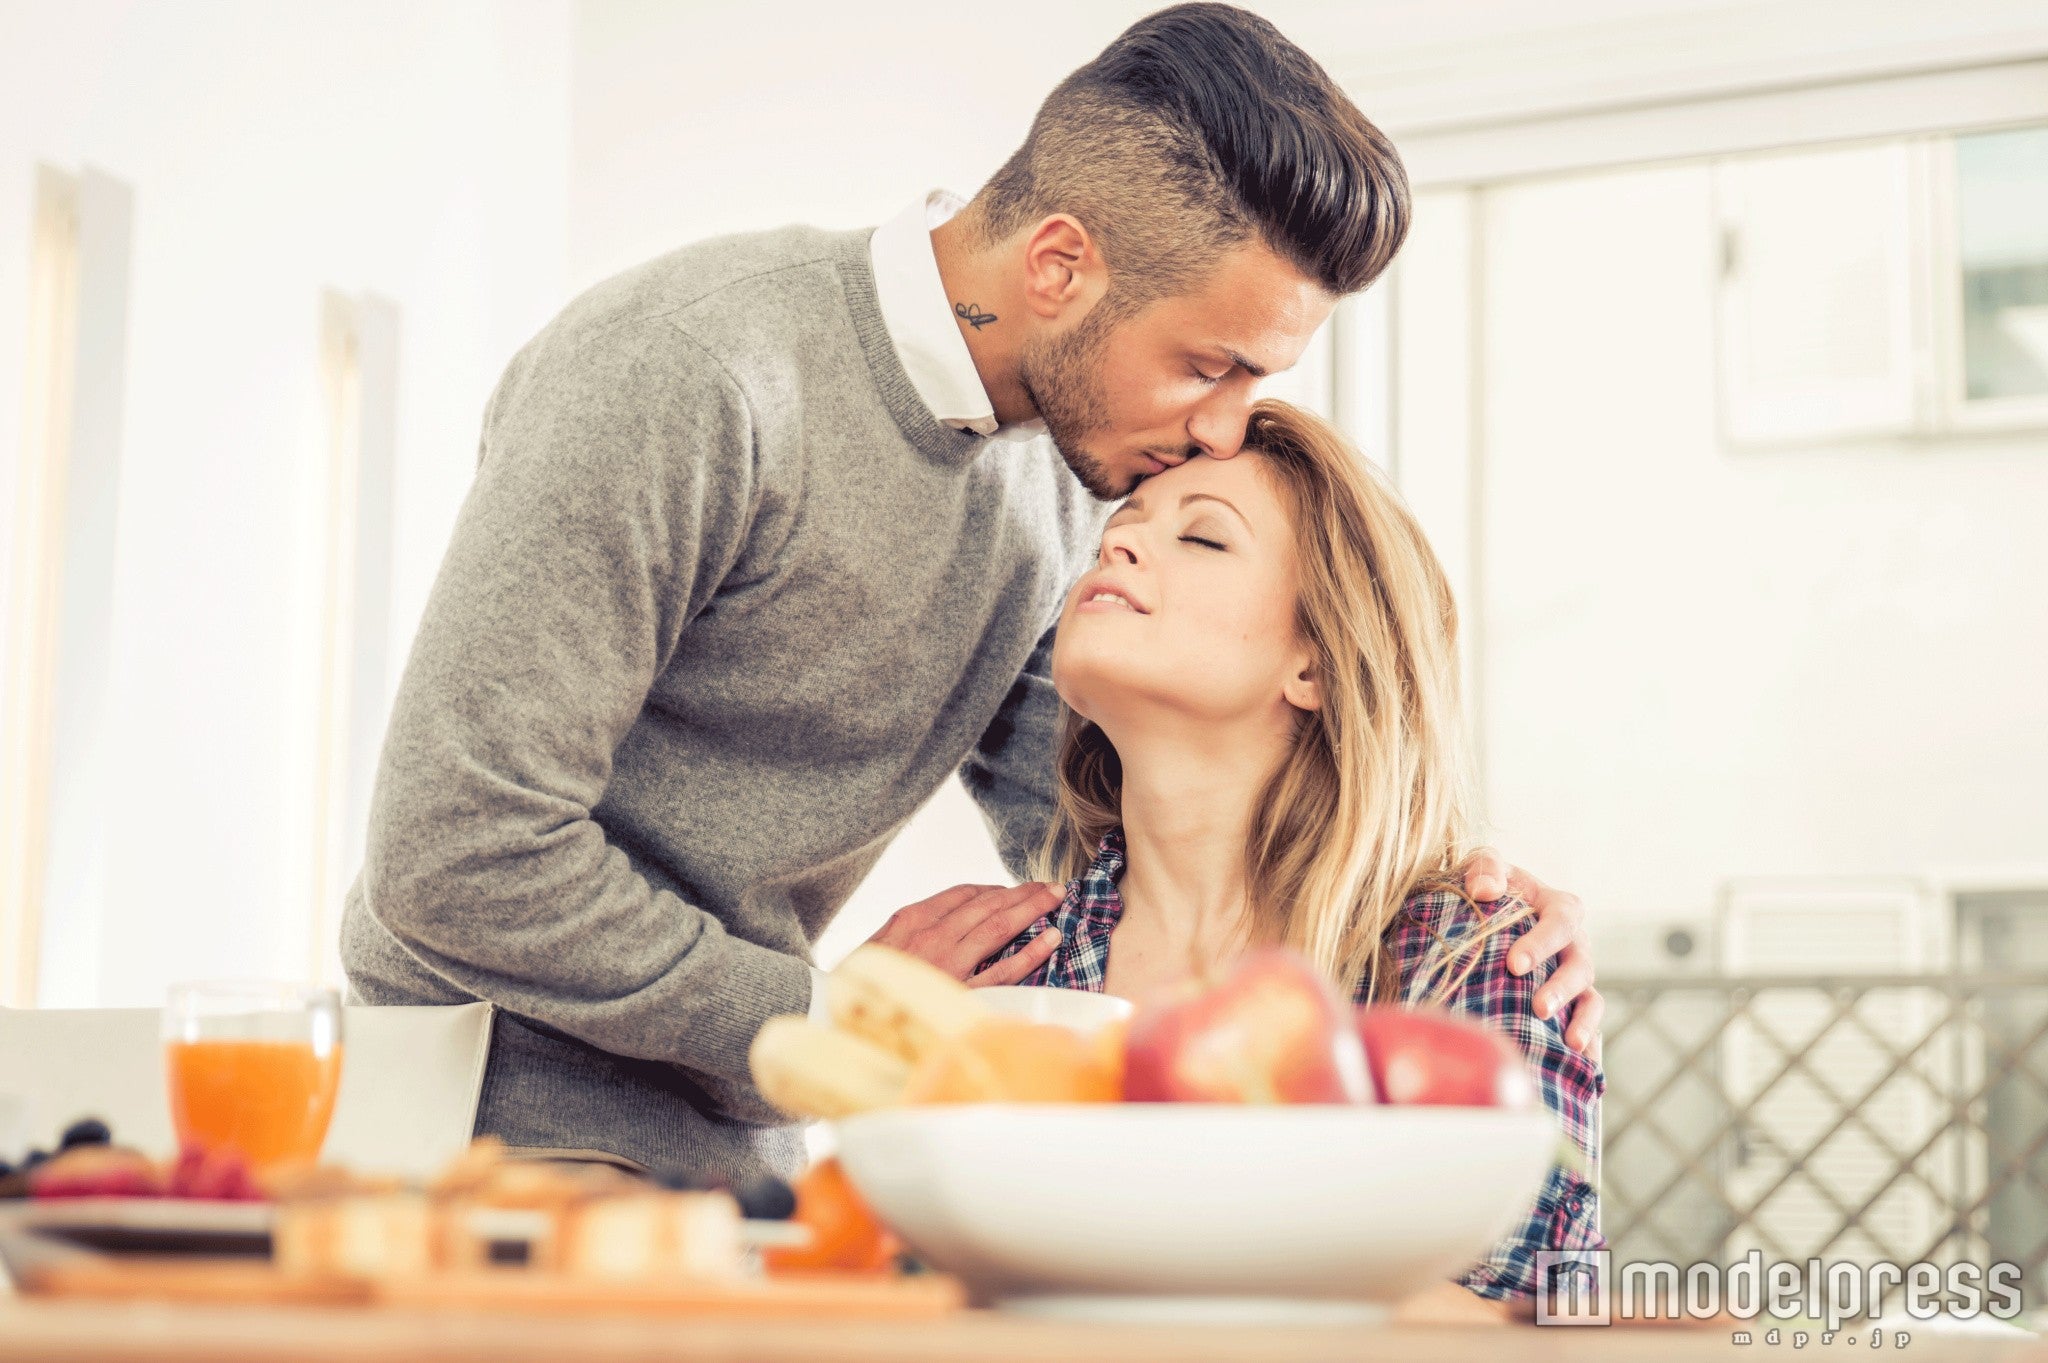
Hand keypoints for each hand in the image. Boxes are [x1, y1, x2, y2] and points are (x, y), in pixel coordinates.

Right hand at [864, 882, 1064, 985]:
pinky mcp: (961, 994)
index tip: (1013, 889)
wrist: (841, 1016)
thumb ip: (914, 930)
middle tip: (1051, 886)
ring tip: (1056, 899)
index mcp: (911, 919)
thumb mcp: (881, 946)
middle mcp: (932, 935)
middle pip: (988, 905)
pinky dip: (1031, 952)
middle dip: (1022, 892)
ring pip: (999, 927)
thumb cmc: (861, 984)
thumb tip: (950, 920)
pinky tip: (1051, 939)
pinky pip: (1004, 970)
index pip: (962, 895)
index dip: (993, 889)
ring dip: (1032, 909)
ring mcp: (948, 964)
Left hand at [1462, 849, 1601, 1056]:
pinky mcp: (1572, 1004)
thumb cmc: (1489, 888)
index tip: (1514, 964)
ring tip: (1571, 1042)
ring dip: (1583, 1020)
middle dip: (1562, 988)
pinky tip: (1583, 1064)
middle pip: (1580, 966)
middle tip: (1539, 1007)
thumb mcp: (1486, 868)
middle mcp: (1575, 944)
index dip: (1542, 943)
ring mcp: (1576, 977)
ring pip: (1590, 998)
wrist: (1489, 914)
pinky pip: (1589, 1024)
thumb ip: (1487, 868)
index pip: (1560, 921)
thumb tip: (1485, 890)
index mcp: (1559, 908)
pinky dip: (1591, 1044)